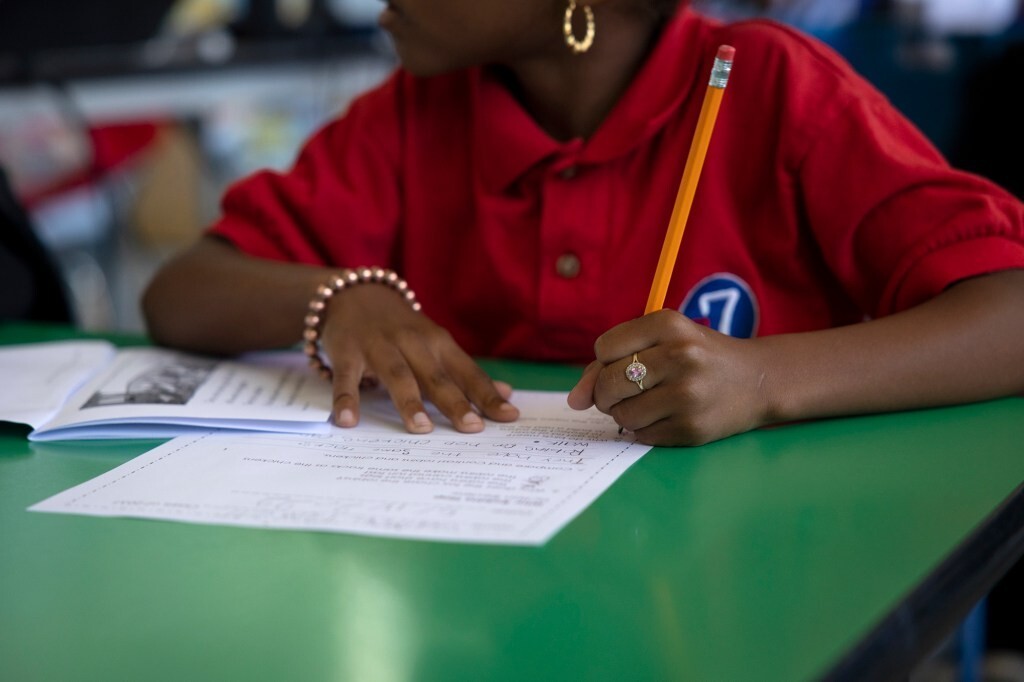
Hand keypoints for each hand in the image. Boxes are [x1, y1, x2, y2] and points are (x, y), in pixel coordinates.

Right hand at [319, 283, 518, 432]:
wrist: (352, 293)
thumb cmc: (402, 329)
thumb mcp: (436, 345)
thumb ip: (466, 372)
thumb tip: (506, 393)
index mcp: (438, 343)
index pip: (468, 372)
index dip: (488, 395)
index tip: (509, 416)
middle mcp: (412, 343)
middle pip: (436, 376)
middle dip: (455, 401)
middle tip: (472, 428)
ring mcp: (378, 346)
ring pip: (397, 375)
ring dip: (409, 401)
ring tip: (420, 429)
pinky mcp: (347, 352)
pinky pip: (346, 378)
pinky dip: (346, 399)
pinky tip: (348, 422)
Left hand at [567, 309, 770, 445]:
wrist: (757, 381)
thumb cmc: (698, 356)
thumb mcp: (661, 340)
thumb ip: (610, 362)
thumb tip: (575, 400)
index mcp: (668, 324)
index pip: (603, 348)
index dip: (604, 361)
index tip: (623, 363)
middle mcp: (680, 355)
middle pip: (608, 383)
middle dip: (606, 392)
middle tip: (624, 391)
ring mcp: (687, 394)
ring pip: (621, 414)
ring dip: (624, 414)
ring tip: (647, 403)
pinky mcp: (691, 428)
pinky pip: (641, 435)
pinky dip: (643, 429)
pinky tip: (665, 416)